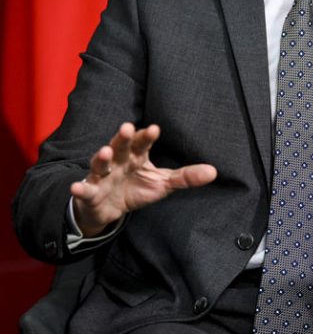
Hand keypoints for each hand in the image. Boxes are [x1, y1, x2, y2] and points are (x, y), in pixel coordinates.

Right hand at [70, 122, 216, 236]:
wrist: (108, 208)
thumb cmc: (137, 188)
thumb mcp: (163, 183)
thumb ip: (185, 177)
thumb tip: (214, 172)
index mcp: (137, 156)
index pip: (142, 143)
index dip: (147, 136)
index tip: (155, 129)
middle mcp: (119, 160)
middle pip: (120, 146)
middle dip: (123, 137)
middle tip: (128, 128)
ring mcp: (102, 175)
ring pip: (100, 164)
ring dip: (101, 157)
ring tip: (104, 152)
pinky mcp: (90, 192)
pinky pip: (84, 190)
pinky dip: (79, 189)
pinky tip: (76, 187)